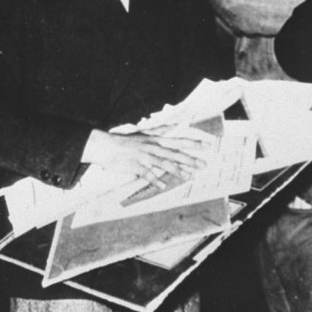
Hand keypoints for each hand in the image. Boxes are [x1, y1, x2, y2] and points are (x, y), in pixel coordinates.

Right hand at [81, 130, 208, 188]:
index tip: (206, 146)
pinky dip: (156, 179)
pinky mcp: (135, 166)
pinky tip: (164, 185)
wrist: (105, 146)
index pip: (177, 141)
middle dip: (190, 159)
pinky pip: (147, 174)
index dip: (192, 143)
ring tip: (189, 177)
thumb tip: (172, 125)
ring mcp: (144, 156)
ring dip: (177, 170)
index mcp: (155, 140)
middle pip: (174, 153)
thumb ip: (159, 130)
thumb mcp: (143, 133)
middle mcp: (152, 147)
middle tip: (204, 165)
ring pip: (163, 163)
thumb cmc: (125, 140)